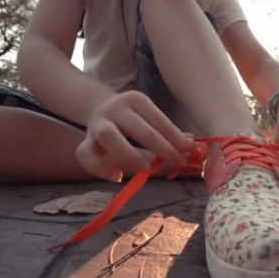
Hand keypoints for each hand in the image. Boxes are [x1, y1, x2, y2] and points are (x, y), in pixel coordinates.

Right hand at [76, 91, 195, 181]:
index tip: (190, 151)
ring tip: (145, 167)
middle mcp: (115, 109)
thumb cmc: (133, 118)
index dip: (176, 138)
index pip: (159, 120)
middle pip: (139, 129)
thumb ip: (169, 132)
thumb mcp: (150, 117)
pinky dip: (101, 168)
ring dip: (130, 154)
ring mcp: (97, 124)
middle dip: (162, 149)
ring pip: (108, 136)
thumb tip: (194, 146)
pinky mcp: (85, 141)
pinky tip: (117, 177)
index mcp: (135, 100)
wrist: (97, 108)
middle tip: (178, 162)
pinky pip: (86, 155)